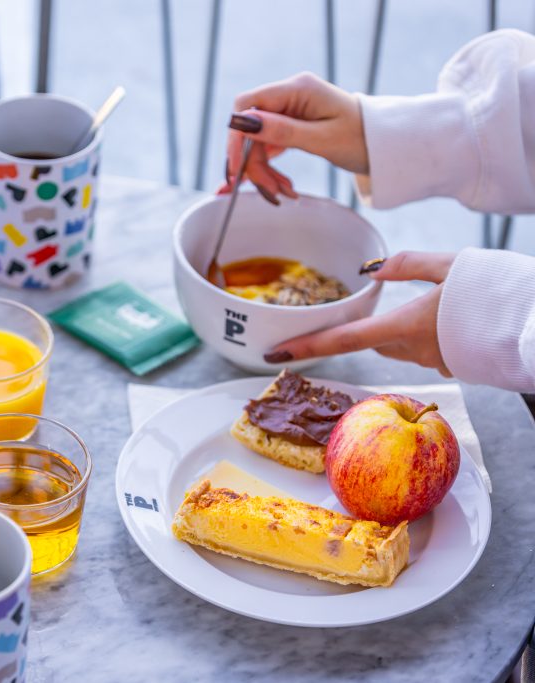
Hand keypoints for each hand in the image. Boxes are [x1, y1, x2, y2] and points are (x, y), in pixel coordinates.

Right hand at [224, 72, 367, 199]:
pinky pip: (268, 146)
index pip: (247, 104)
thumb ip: (281, 131)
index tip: (236, 168)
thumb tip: (243, 123)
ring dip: (263, 171)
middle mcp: (289, 94)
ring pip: (256, 142)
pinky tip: (282, 186)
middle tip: (271, 191)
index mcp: (297, 88)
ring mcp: (289, 109)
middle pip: (250, 128)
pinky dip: (270, 168)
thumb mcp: (321, 139)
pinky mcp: (290, 124)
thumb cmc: (361, 138)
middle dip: (255, 164)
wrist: (384, 144)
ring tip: (283, 193)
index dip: (236, 136)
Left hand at [262, 252, 455, 375]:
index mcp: (404, 325)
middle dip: (351, 332)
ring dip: (392, 330)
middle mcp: (412, 350)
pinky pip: (422, 348)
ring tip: (417, 307)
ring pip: (394, 344)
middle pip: (366, 342)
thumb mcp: (451, 264)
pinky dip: (421, 334)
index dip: (305, 347)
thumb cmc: (499, 291)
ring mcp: (432, 361)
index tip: (274, 353)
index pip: (342, 340)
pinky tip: (444, 318)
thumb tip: (372, 270)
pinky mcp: (450, 364)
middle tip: (341, 320)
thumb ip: (407, 265)